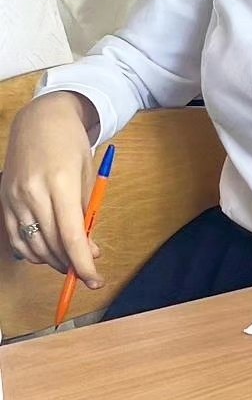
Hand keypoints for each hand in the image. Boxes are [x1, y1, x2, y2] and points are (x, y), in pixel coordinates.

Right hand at [0, 93, 103, 287]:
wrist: (40, 120)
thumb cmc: (71, 145)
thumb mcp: (88, 175)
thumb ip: (86, 213)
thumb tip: (87, 249)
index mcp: (60, 183)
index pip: (71, 235)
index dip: (82, 262)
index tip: (95, 279)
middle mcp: (32, 192)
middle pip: (51, 244)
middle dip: (71, 264)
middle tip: (86, 271)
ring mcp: (13, 197)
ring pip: (31, 245)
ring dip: (52, 261)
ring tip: (70, 261)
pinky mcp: (3, 200)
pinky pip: (15, 238)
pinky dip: (31, 252)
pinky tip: (47, 253)